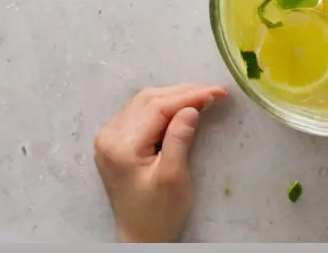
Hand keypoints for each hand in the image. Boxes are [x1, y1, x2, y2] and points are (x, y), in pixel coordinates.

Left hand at [93, 83, 227, 242]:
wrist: (140, 235)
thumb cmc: (158, 213)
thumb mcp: (173, 178)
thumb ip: (179, 140)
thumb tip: (192, 108)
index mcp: (121, 145)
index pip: (157, 108)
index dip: (189, 96)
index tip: (218, 92)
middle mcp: (109, 135)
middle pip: (149, 100)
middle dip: (183, 92)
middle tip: (214, 92)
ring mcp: (109, 137)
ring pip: (144, 102)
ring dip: (174, 96)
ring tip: (203, 96)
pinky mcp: (115, 140)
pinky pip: (140, 112)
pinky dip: (163, 106)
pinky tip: (182, 107)